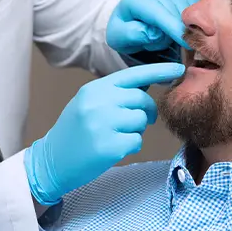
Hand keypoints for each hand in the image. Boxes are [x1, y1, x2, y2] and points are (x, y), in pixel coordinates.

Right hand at [25, 62, 184, 204]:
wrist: (52, 161)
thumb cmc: (74, 132)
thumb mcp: (87, 103)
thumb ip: (113, 94)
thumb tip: (145, 88)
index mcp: (94, 89)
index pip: (133, 75)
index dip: (159, 71)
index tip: (178, 69)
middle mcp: (98, 103)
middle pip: (141, 99)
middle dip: (145, 111)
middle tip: (136, 122)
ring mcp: (102, 124)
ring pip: (140, 121)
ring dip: (135, 130)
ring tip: (116, 136)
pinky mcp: (108, 146)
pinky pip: (136, 141)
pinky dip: (130, 146)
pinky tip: (112, 148)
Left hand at [107, 0, 199, 53]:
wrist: (130, 11)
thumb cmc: (124, 26)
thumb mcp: (118, 36)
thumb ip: (132, 35)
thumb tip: (155, 33)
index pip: (159, 14)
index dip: (174, 29)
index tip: (187, 43)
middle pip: (176, 16)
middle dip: (171, 35)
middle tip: (155, 40)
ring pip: (188, 14)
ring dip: (180, 29)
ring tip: (162, 31)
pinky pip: (195, 12)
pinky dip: (189, 23)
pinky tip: (175, 26)